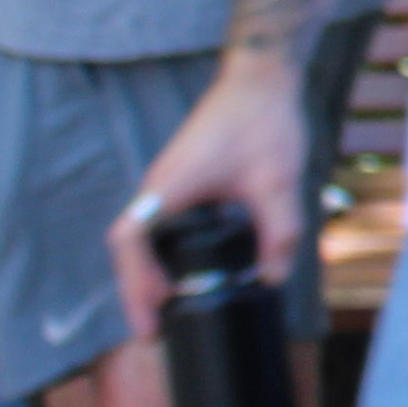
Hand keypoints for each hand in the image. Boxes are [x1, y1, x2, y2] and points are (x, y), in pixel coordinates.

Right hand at [107, 44, 315, 338]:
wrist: (261, 76)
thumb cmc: (263, 122)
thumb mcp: (279, 183)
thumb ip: (278, 234)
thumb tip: (273, 281)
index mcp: (168, 188)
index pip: (128, 242)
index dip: (134, 283)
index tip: (151, 317)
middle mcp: (158, 187)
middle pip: (131, 248)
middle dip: (138, 290)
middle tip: (155, 329)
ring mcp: (167, 183)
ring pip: (145, 237)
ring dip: (150, 272)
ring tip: (166, 309)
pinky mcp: (182, 179)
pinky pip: (162, 225)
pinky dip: (166, 252)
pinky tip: (188, 271)